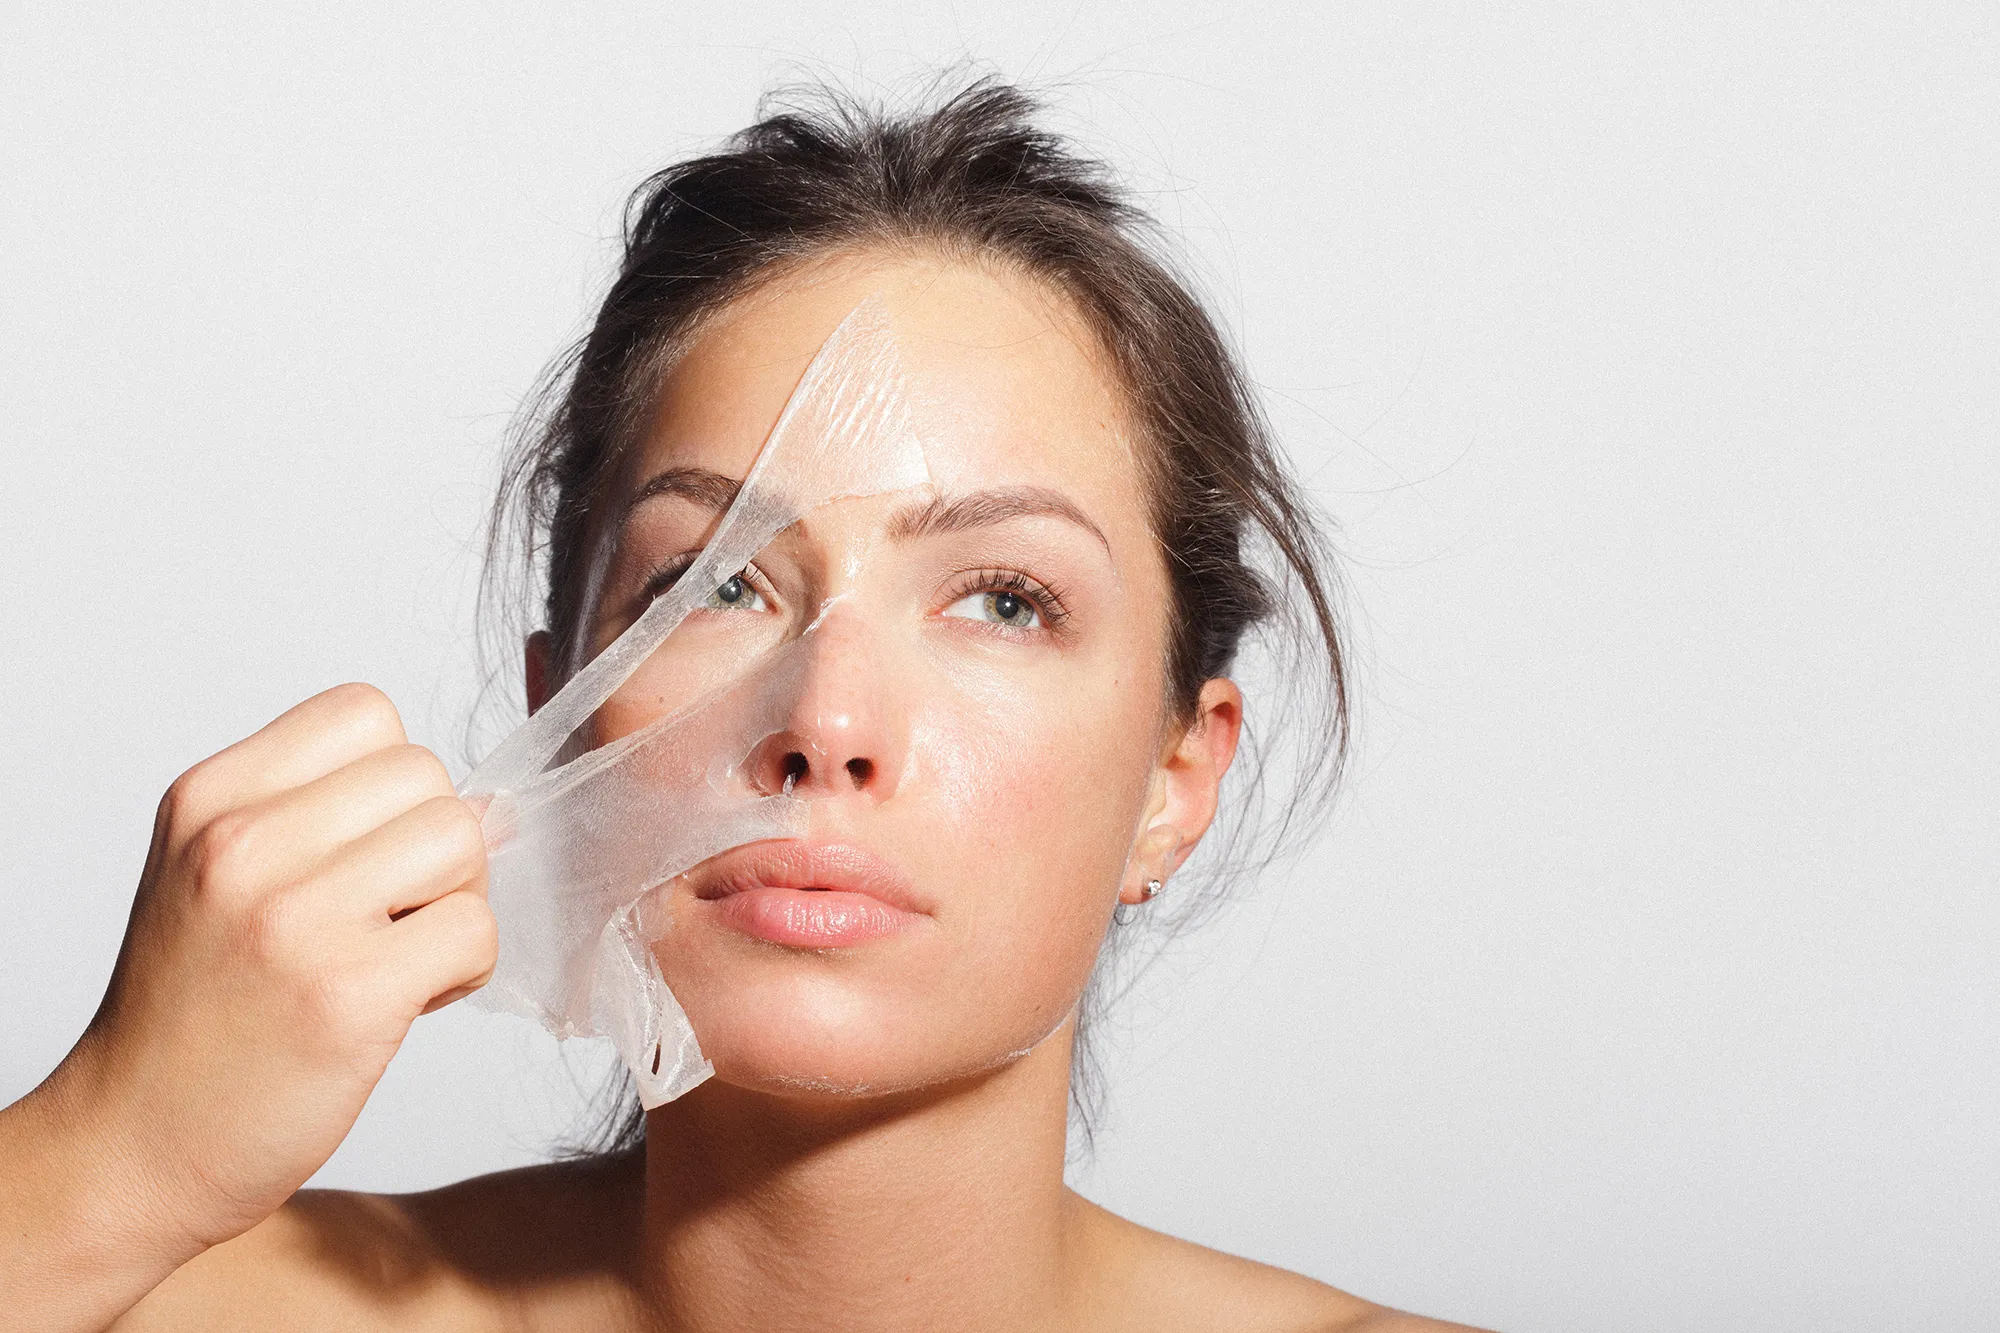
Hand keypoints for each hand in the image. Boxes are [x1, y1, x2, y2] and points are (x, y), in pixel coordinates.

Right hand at [1, 683, 495, 1325]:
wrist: (134, 1145)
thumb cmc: (195, 1012)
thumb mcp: (215, 872)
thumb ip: (319, 815)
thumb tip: (482, 801)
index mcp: (210, 799)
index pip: (366, 712)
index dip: (391, 784)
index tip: (362, 852)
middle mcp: (241, 844)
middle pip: (427, 775)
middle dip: (432, 846)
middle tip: (387, 917)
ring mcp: (293, 918)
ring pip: (463, 839)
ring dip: (456, 902)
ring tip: (398, 955)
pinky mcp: (348, 993)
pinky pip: (476, 929)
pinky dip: (466, 968)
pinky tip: (407, 1002)